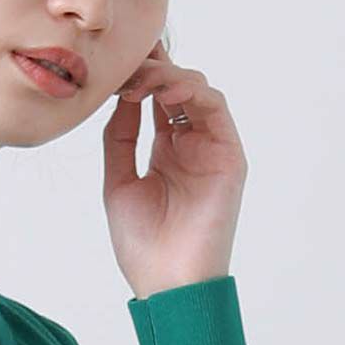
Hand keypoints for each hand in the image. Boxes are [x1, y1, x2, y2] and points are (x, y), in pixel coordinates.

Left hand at [102, 39, 247, 298]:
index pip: (156, 99)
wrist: (166, 282)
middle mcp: (191, 144)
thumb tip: (122, 96)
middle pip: (176, 88)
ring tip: (140, 81)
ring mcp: (212, 148)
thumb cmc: (142, 244)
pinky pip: (215, 109)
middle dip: (151, 69)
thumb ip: (120, 138)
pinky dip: (192, 92)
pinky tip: (164, 93)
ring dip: (168, 77)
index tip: (114, 62)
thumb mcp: (118, 182)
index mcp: (165, 150)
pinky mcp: (230, 155)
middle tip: (126, 65)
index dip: (139, 75)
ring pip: (196, 91)